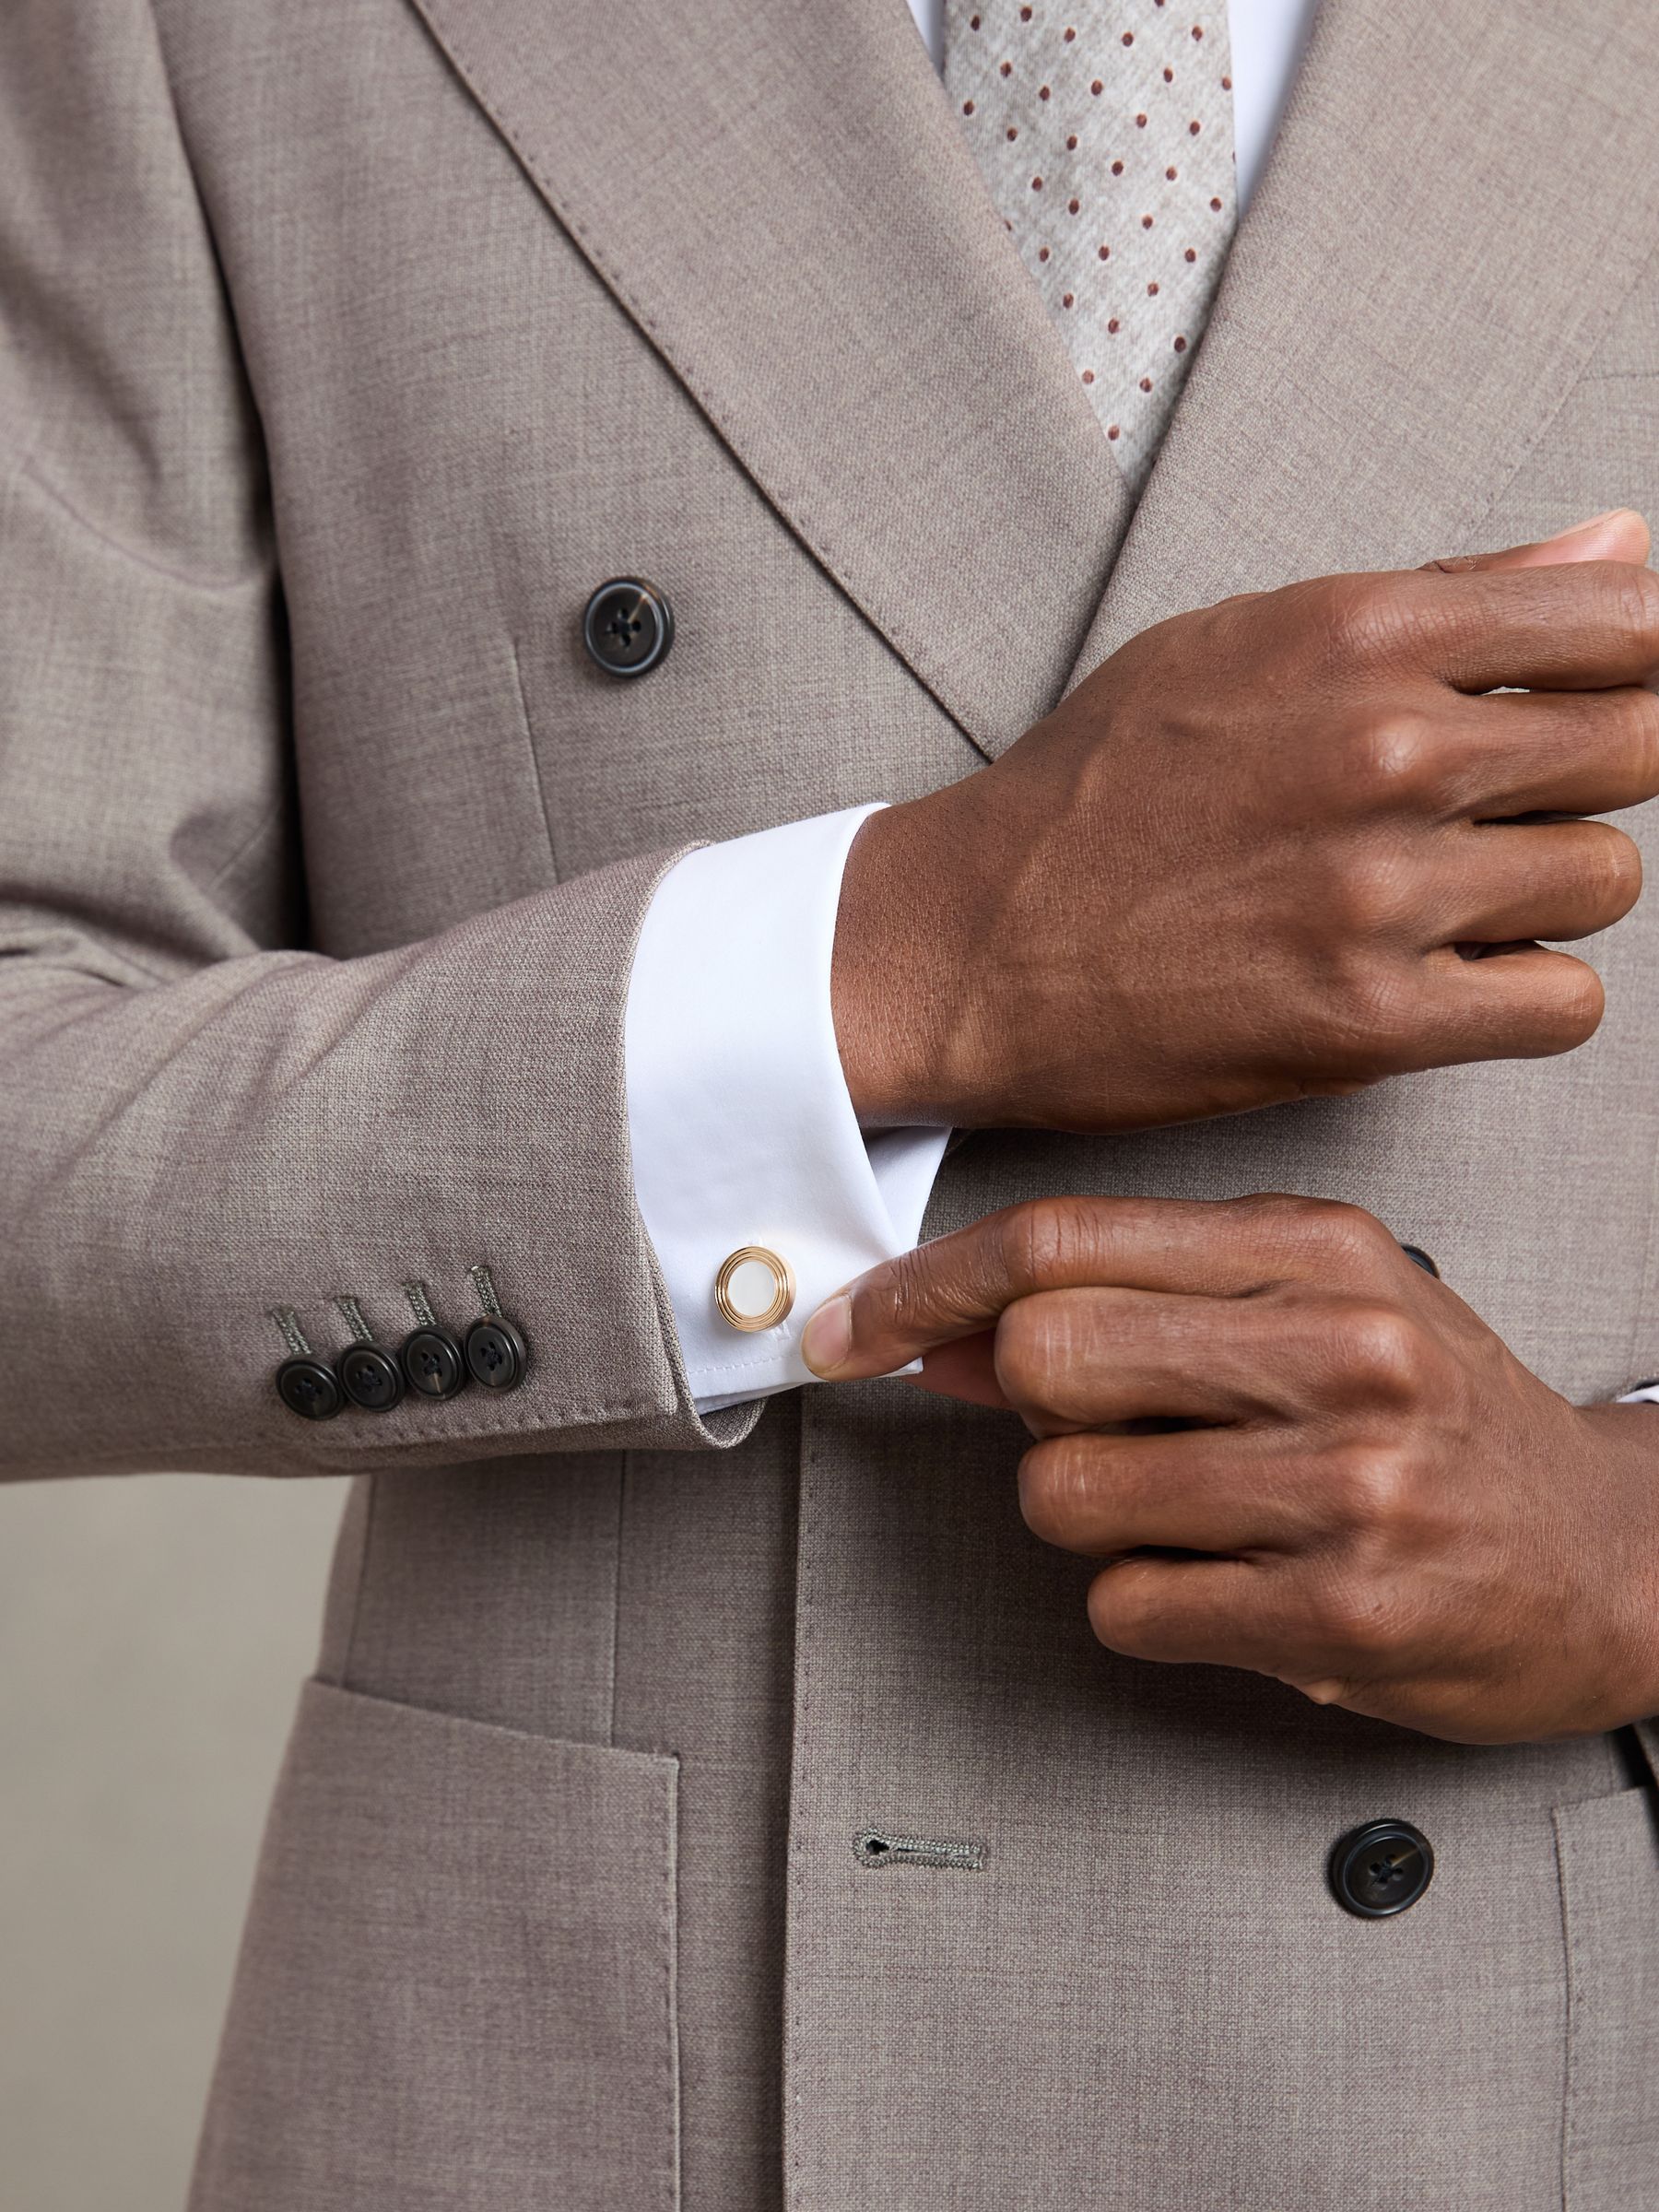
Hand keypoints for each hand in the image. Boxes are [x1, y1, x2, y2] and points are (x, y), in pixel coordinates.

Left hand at [800, 1195, 1658, 1743]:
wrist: (1610, 1555)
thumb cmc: (1445, 1420)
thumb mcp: (1314, 1305)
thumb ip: (1137, 1299)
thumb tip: (942, 1335)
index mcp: (1315, 1250)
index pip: (1058, 1241)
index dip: (923, 1287)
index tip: (850, 1326)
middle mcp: (1337, 1350)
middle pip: (1045, 1355)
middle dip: (1028, 1410)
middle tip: (1094, 1430)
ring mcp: (1344, 1484)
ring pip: (1065, 1492)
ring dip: (1090, 1518)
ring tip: (1189, 1515)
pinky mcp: (1339, 1613)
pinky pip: (1125, 1606)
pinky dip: (1145, 1605)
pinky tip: (1227, 1584)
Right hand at [834, 509, 1658, 1129]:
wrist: (967, 941)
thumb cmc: (1093, 791)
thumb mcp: (1242, 639)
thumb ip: (1445, 595)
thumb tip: (1618, 548)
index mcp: (1360, 633)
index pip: (1630, 622)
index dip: (1636, 665)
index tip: (1594, 701)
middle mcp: (1385, 751)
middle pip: (1640, 749)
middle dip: (1588, 780)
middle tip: (1499, 812)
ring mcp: (1381, 892)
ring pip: (1606, 881)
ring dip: (1545, 895)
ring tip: (1447, 900)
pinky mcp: (1368, 1021)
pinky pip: (1560, 1006)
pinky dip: (1521, 996)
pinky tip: (1445, 978)